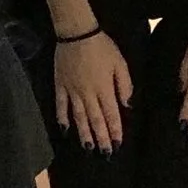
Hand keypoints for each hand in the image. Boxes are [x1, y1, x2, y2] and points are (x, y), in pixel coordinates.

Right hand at [54, 31, 131, 151]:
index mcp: (104, 88)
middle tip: (105, 154)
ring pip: (78, 117)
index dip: (115, 131)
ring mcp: (72, 91)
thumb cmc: (102, 47)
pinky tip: (65, 130)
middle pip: (95, 120)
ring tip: (88, 148)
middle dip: (101, 138)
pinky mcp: (60, 86)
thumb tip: (127, 105)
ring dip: (84, 133)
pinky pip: (60, 105)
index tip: (118, 145)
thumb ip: (125, 85)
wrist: (77, 33)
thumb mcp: (120, 63)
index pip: (111, 114)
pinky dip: (62, 118)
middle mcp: (88, 94)